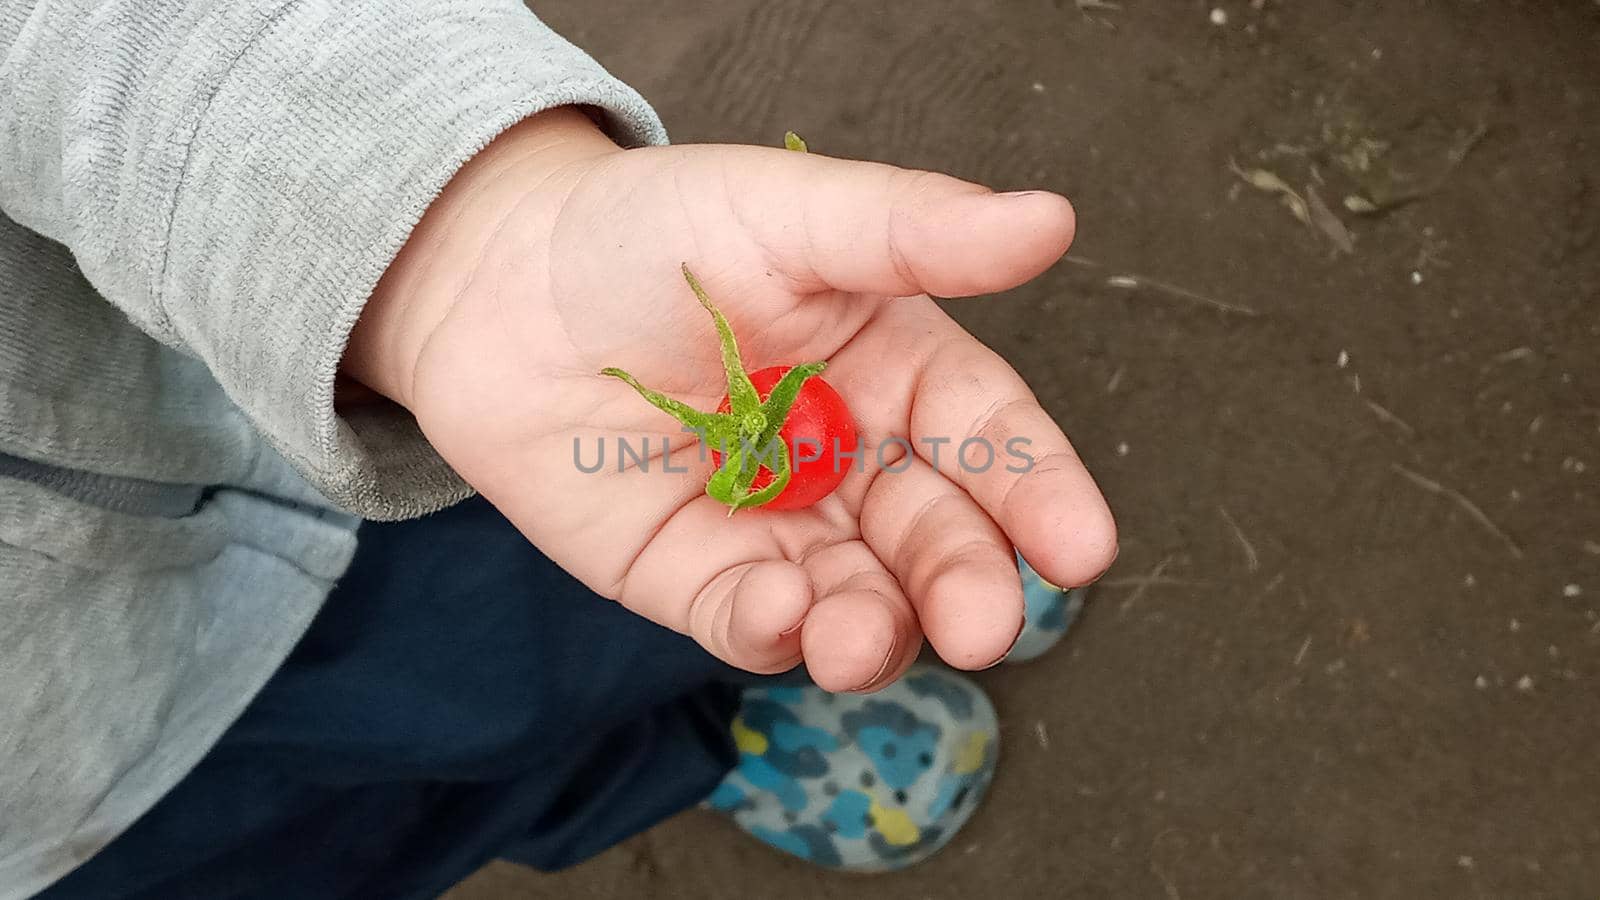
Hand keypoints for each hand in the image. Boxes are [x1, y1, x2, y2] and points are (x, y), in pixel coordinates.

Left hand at [345, 108, 1115, 691]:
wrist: (495, 284)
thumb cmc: (649, 232)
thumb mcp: (788, 212)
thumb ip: (914, 229)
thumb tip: (1048, 219)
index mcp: (896, 368)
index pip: (990, 438)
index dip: (1041, 493)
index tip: (1080, 548)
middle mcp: (851, 458)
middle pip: (934, 537)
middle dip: (965, 585)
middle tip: (983, 624)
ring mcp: (775, 525)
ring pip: (854, 599)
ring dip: (874, 630)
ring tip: (862, 638)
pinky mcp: (692, 576)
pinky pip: (749, 622)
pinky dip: (773, 630)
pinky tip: (778, 612)